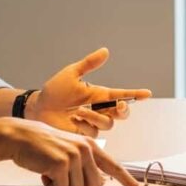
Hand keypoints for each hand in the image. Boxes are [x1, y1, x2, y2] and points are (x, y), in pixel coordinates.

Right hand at [6, 118, 144, 185]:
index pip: (115, 167)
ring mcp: (74, 156)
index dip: (128, 182)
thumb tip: (98, 184)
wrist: (20, 137)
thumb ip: (86, 164)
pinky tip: (44, 171)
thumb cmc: (43, 146)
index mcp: (91, 146)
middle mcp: (86, 149)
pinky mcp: (61, 163)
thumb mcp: (70, 150)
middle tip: (62, 175)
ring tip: (51, 170)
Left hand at [28, 47, 151, 136]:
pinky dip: (84, 125)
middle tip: (118, 105)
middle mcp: (99, 109)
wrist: (38, 108)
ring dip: (95, 116)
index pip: (122, 95)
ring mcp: (93, 123)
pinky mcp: (84, 134)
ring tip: (78, 111)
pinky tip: (73, 120)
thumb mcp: (71, 74)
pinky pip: (94, 132)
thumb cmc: (55, 91)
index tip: (147, 93)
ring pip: (107, 123)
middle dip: (123, 109)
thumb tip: (105, 51)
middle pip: (122, 113)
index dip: (135, 95)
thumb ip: (89, 64)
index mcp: (99, 95)